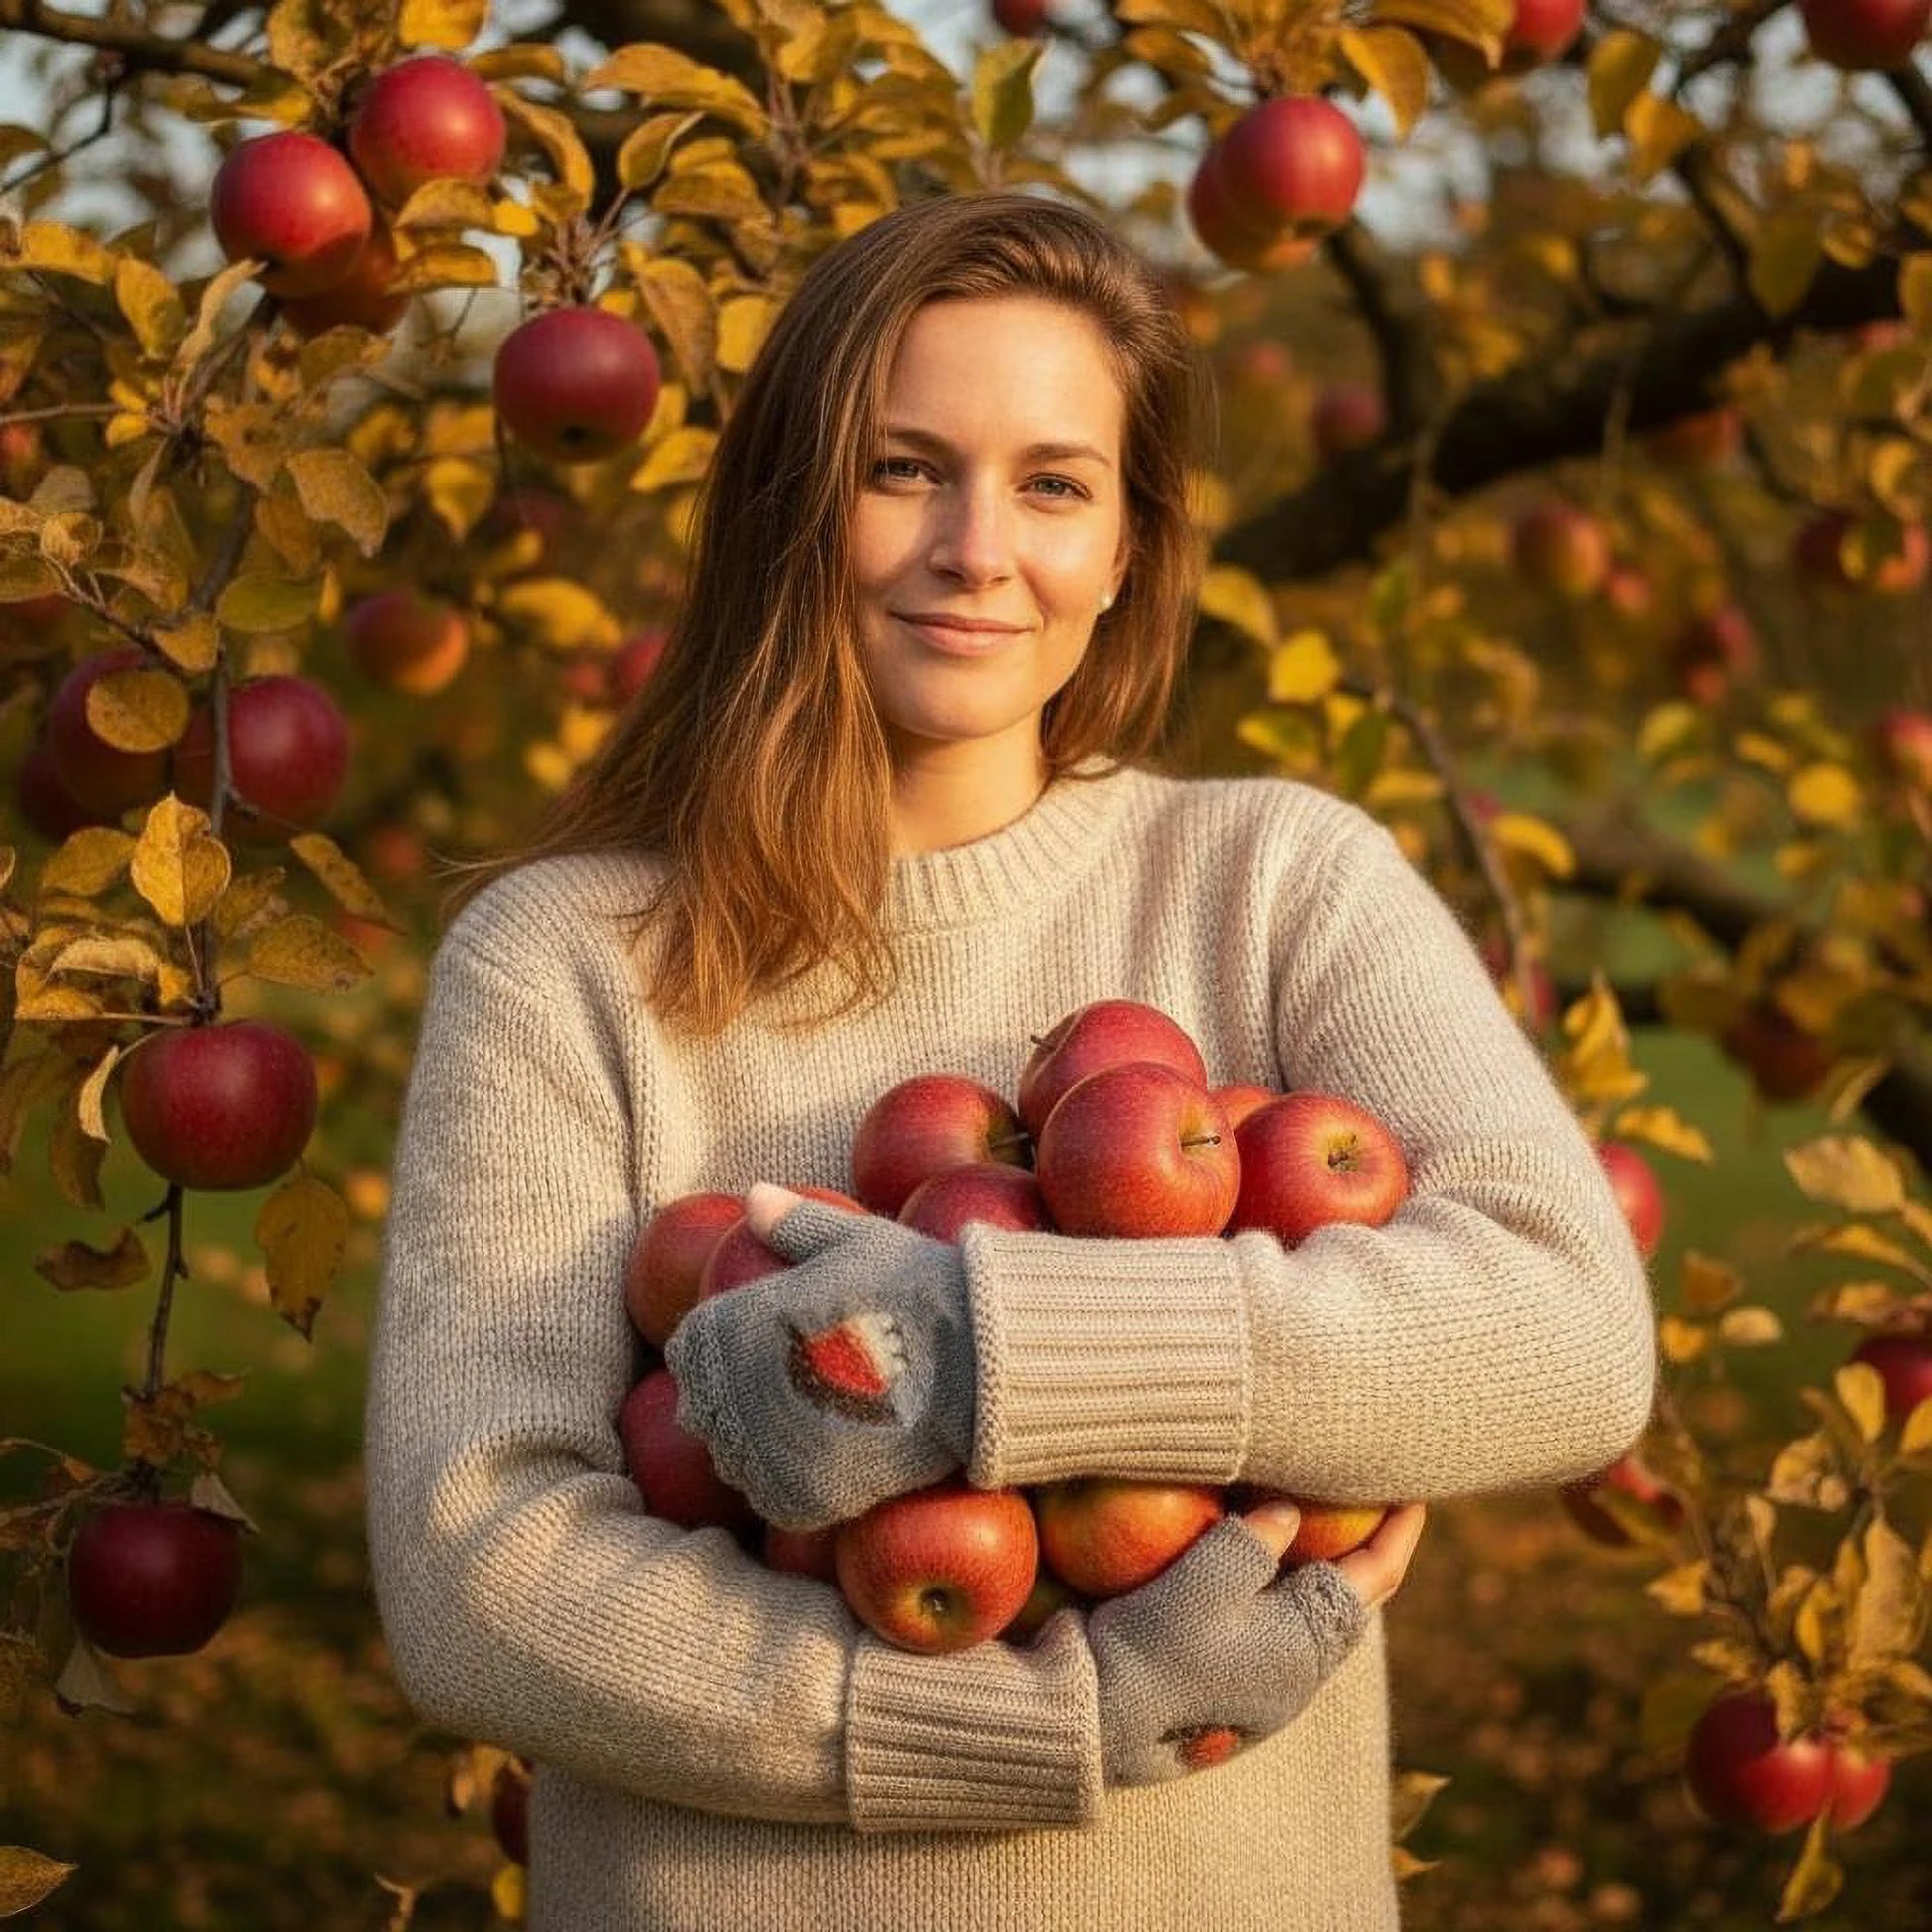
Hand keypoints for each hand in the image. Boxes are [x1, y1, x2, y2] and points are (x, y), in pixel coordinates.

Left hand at [663, 1185, 976, 1530]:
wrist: (976, 1357)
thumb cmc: (918, 1288)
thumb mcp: (858, 1242)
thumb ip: (798, 1224)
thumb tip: (753, 1196)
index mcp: (744, 1324)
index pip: (690, 1349)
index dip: (712, 1351)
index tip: (744, 1350)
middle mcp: (741, 1389)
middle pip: (702, 1409)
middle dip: (729, 1401)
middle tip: (776, 1392)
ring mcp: (770, 1448)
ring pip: (731, 1459)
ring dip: (752, 1446)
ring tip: (797, 1427)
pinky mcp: (805, 1493)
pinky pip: (771, 1497)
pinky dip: (785, 1485)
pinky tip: (815, 1463)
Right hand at [1086, 1498, 1424, 1785]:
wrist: (1097, 1722)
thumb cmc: (1151, 1648)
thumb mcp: (1201, 1580)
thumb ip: (1252, 1540)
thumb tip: (1289, 1512)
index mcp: (1308, 1646)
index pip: (1375, 1576)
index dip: (1396, 1529)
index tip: (1410, 1488)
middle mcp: (1300, 1672)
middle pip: (1356, 1599)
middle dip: (1370, 1548)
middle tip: (1371, 1498)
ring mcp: (1269, 1684)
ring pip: (1320, 1614)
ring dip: (1328, 1567)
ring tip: (1324, 1521)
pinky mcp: (1237, 1685)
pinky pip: (1284, 1625)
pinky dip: (1289, 1583)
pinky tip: (1266, 1560)